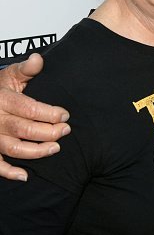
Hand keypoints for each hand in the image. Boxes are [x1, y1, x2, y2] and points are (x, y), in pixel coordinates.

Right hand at [0, 53, 70, 180]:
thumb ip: (26, 69)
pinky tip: (25, 175)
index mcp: (3, 99)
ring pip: (13, 148)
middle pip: (24, 129)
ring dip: (36, 151)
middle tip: (66, 131)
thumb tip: (38, 59)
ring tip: (55, 148)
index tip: (65, 115)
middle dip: (48, 132)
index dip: (50, 113)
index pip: (29, 109)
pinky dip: (9, 172)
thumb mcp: (11, 74)